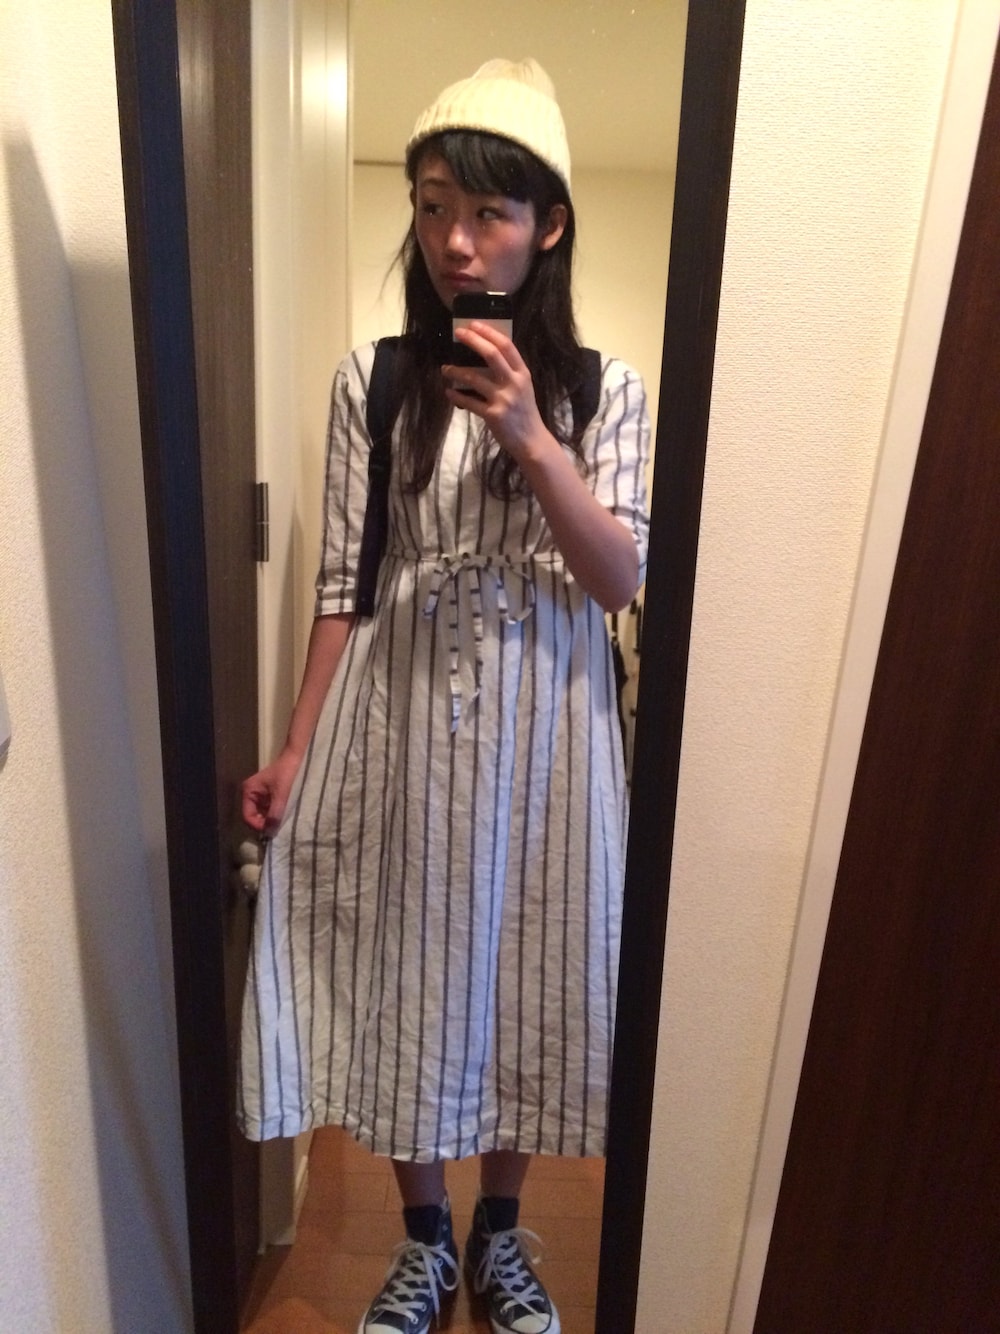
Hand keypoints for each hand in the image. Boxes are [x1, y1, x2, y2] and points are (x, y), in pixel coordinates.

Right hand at [241, 748, 302, 834]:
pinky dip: (277, 815)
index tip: (272, 830)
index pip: (247, 816)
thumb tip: (269, 833)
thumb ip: (275, 813)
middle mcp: (252, 794)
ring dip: (272, 820)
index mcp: (249, 791)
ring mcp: (262, 795)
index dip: (258, 826)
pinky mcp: (271, 796)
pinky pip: (271, 810)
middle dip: (266, 824)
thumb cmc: (289, 772)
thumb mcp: (282, 794)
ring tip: (284, 823)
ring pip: (264, 815)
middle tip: (279, 829)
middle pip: (255, 817)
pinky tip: (286, 816)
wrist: (299, 756)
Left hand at [442, 322, 549, 465]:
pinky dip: (456, 396)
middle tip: (458, 333)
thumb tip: (486, 354)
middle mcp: (514, 383)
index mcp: (523, 374)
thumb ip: (509, 372)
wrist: (531, 441)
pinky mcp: (493, 415)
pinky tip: (448, 392)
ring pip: (474, 378)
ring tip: (445, 369)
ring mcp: (504, 400)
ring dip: (456, 371)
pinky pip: (469, 402)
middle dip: (473, 341)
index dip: (489, 332)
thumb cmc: (524, 412)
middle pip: (491, 355)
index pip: (507, 346)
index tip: (474, 324)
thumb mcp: (523, 388)